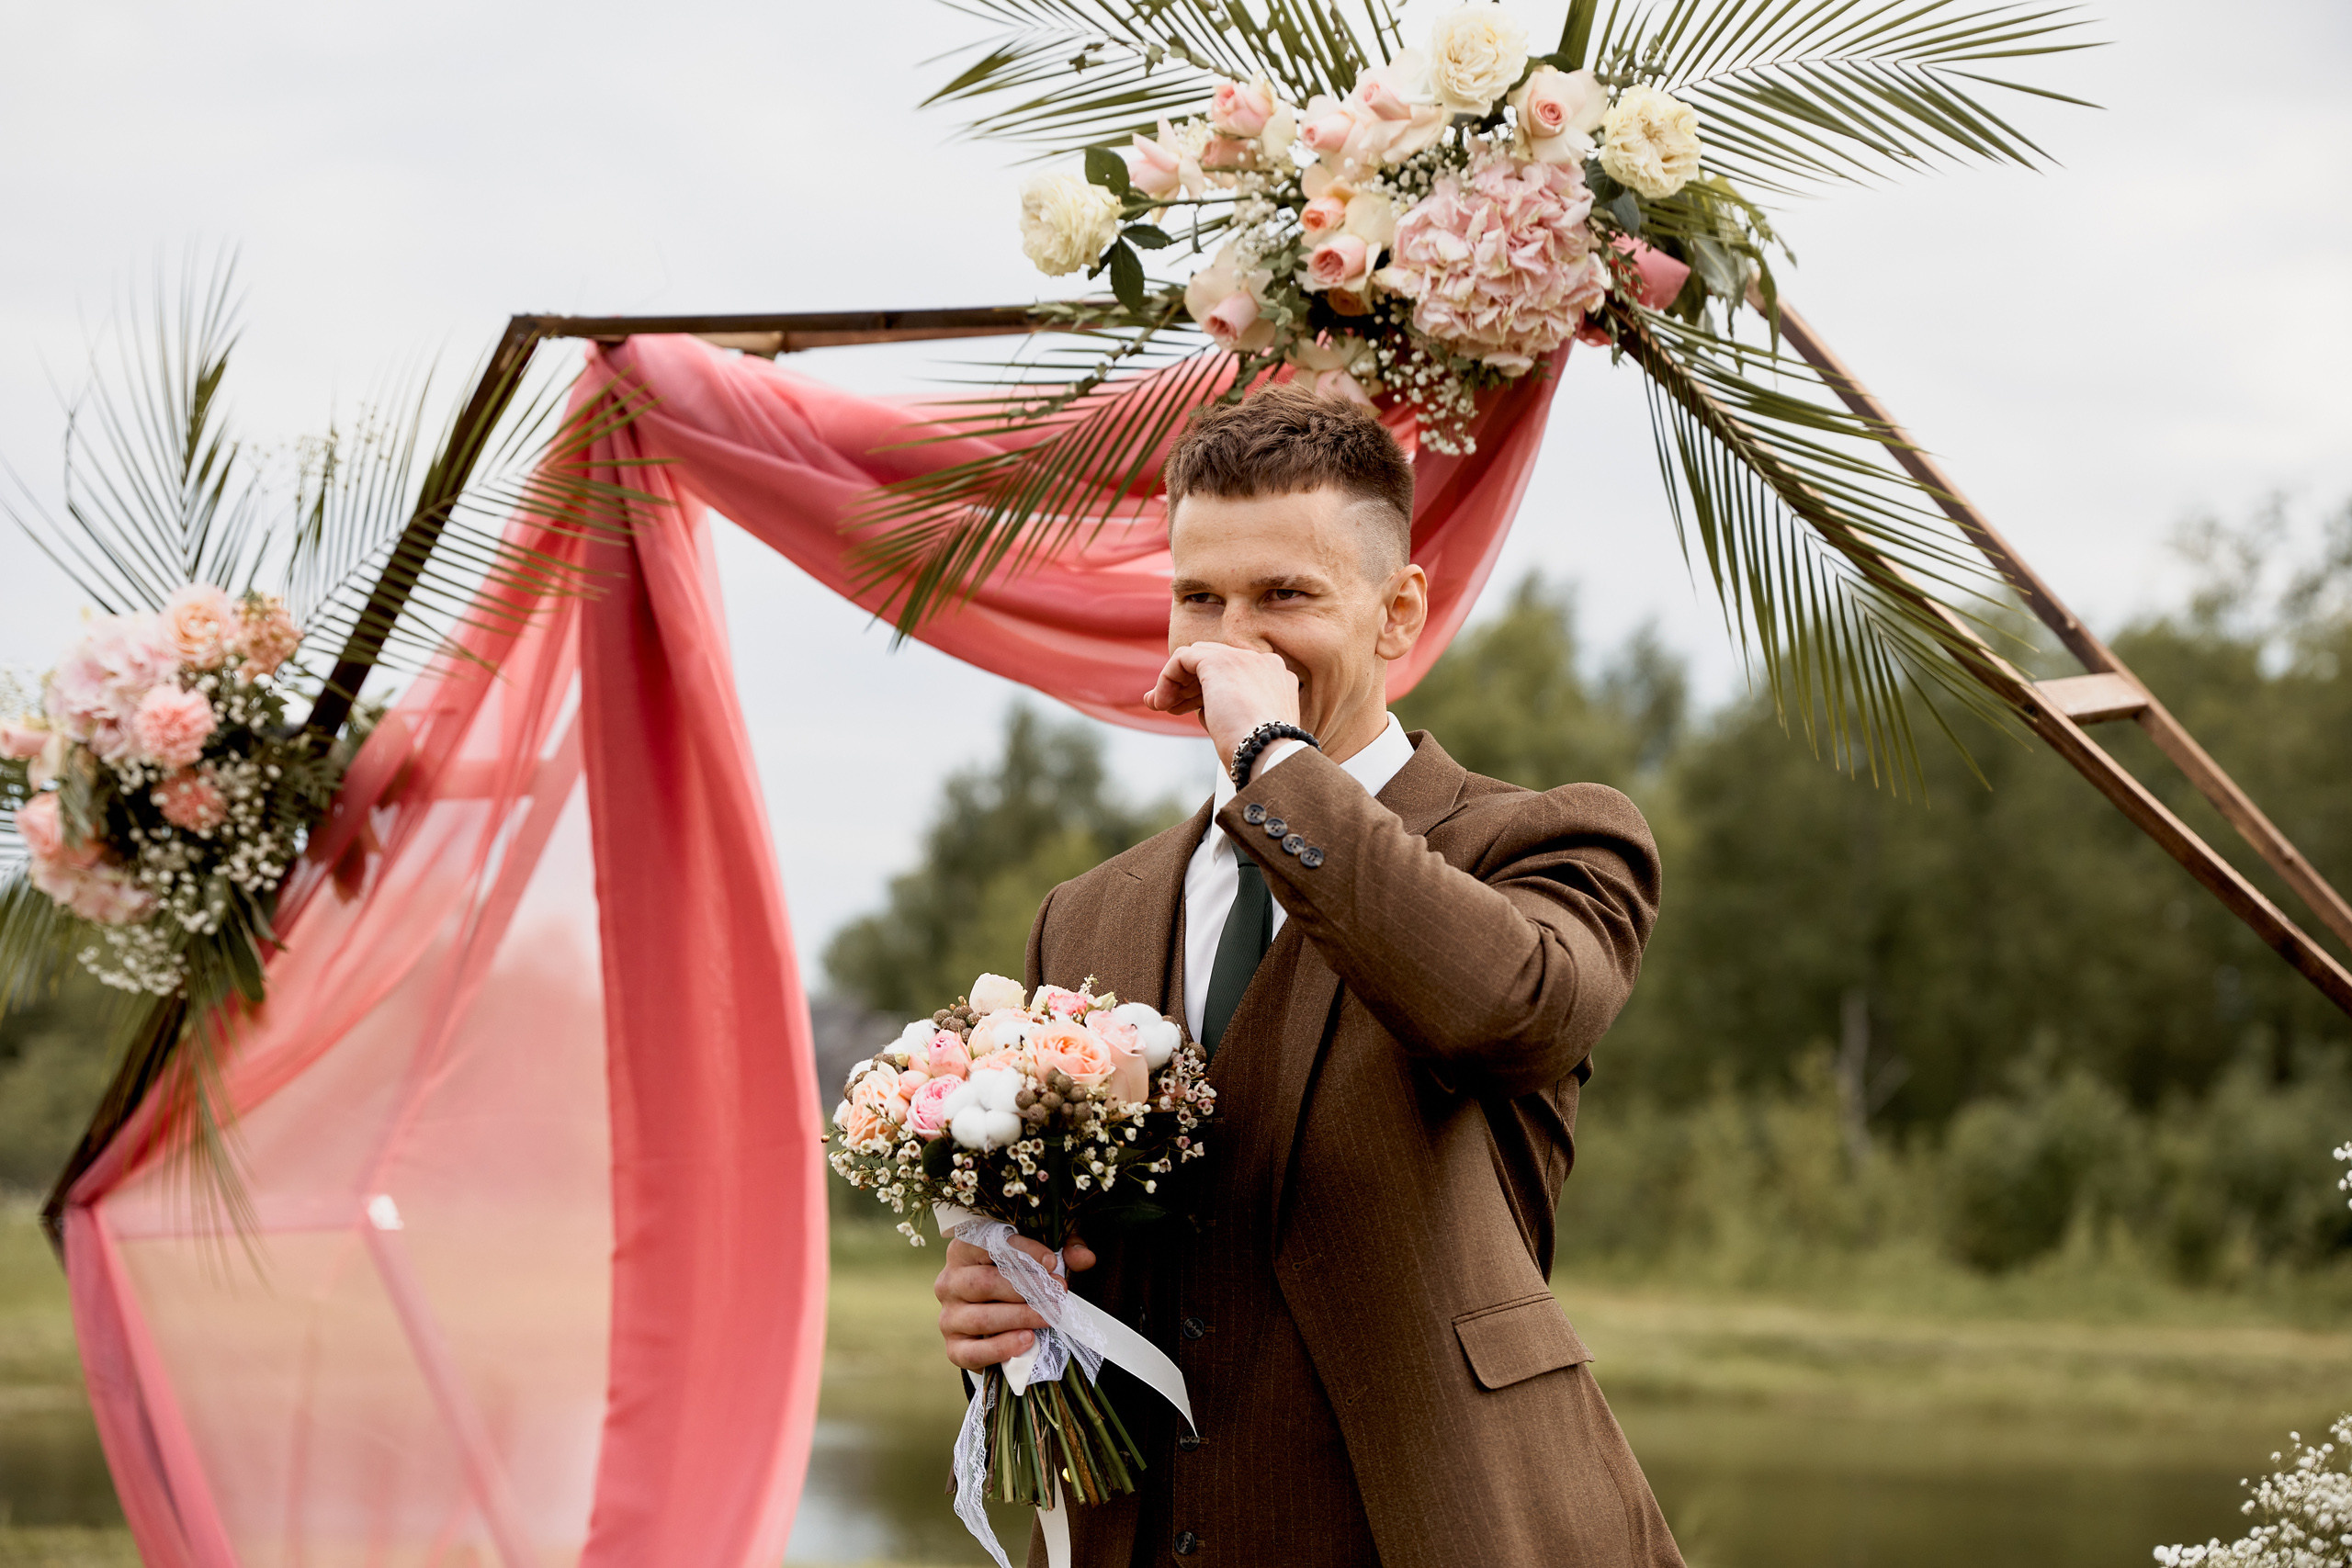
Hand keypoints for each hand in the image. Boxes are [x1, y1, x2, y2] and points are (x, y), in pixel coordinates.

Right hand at [935, 1233, 1096, 1371]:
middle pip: (985, 1282)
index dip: (1021, 1251)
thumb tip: (1085, 1257)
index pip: (987, 1244)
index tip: (1052, 1262)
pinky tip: (1028, 1340)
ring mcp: (949, 1316)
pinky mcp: (954, 1348)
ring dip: (1021, 1316)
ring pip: (982, 1317)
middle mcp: (949, 1281)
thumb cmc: (1017, 1279)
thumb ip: (1064, 1250)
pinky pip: (973, 1352)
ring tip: (1051, 1316)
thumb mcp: (1040, 1256)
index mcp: (963, 1250)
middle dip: (1027, 1287)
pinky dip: (1002, 1347)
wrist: (996, 1323)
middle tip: (1058, 1292)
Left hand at [1146, 642, 1301, 767]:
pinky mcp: (1218, 661)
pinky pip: (1182, 658)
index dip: (1207, 690)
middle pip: (1215, 663)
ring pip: (1197, 658)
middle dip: (1188, 684)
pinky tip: (1161, 703)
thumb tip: (1199, 710)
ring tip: (1159, 706)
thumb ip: (1227, 711)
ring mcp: (1243, 658)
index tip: (1189, 710)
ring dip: (1175, 682)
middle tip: (1168, 706)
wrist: (1268, 754)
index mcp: (1274, 678)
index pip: (1233, 674)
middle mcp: (1262, 662)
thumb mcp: (1247, 729)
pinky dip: (1167, 678)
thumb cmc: (1258, 755)